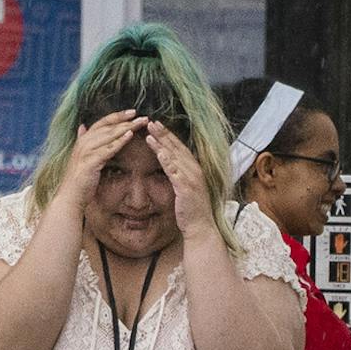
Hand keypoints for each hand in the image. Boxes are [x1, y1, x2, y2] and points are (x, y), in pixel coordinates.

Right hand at [64, 111, 141, 208]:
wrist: (70, 197)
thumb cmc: (79, 180)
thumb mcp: (82, 158)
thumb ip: (84, 142)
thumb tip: (82, 127)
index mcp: (84, 140)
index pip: (103, 122)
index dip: (118, 116)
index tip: (133, 112)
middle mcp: (84, 142)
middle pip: (108, 126)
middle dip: (126, 120)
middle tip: (143, 116)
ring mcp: (86, 152)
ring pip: (109, 135)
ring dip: (126, 128)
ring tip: (140, 123)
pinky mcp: (90, 162)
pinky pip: (107, 149)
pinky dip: (118, 141)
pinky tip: (129, 135)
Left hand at [142, 119, 213, 237]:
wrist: (200, 227)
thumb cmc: (192, 211)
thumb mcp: (186, 190)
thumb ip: (180, 177)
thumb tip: (171, 169)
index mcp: (195, 169)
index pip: (180, 148)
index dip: (169, 136)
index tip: (158, 125)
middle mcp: (195, 170)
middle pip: (177, 148)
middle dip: (164, 134)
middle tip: (151, 122)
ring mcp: (191, 178)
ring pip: (174, 156)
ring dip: (162, 143)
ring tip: (150, 132)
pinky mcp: (186, 188)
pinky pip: (175, 171)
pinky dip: (167, 161)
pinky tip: (159, 152)